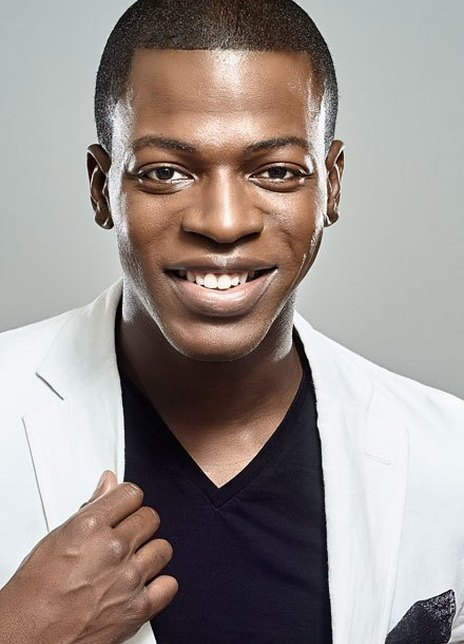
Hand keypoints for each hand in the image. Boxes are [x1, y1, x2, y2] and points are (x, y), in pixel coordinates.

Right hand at [0, 471, 177, 642]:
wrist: (27, 637)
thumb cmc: (33, 592)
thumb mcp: (57, 538)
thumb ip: (91, 508)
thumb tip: (108, 484)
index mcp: (90, 527)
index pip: (132, 494)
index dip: (128, 501)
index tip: (125, 508)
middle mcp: (113, 549)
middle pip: (150, 518)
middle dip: (138, 525)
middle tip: (124, 537)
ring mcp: (128, 579)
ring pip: (162, 548)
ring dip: (149, 553)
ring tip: (131, 562)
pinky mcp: (138, 609)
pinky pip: (169, 585)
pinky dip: (158, 585)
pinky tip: (142, 585)